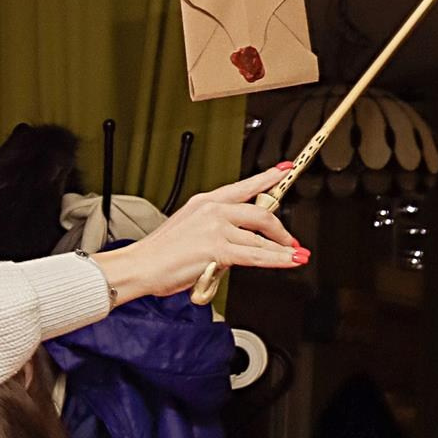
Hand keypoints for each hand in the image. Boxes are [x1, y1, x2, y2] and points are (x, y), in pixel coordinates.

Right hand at [96, 169, 304, 305]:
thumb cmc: (159, 255)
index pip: (243, 186)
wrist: (140, 266)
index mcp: (205, 202)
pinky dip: (277, 259)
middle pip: (259, 213)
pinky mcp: (217, 249)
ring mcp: (216, 228)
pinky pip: (255, 255)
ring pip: (260, 238)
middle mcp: (213, 210)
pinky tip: (289, 260)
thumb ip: (213, 232)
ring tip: (296, 255)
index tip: (284, 171)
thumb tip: (233, 243)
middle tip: (291, 240)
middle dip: (280, 229)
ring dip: (283, 249)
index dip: (267, 178)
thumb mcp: (188, 231)